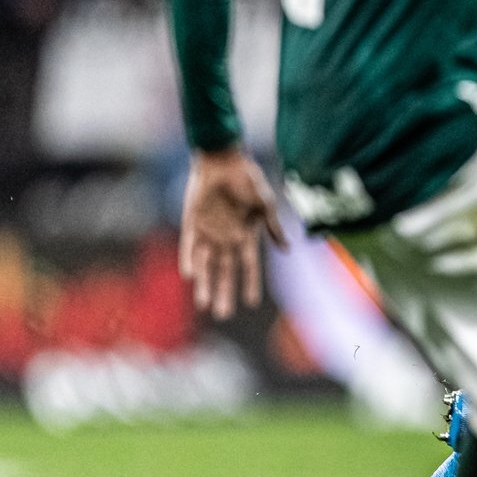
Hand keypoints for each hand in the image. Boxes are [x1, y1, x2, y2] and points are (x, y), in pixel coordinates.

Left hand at [179, 148, 285, 320]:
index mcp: (245, 236)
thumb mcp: (266, 205)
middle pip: (225, 272)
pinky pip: (188, 247)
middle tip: (222, 315)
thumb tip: (288, 250)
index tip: (251, 304)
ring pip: (205, 265)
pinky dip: (188, 260)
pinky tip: (189, 274)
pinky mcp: (191, 224)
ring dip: (204, 284)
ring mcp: (208, 233)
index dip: (250, 285)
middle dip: (223, 293)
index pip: (248, 267)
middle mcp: (226, 239)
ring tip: (203, 304)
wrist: (224, 161)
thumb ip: (273, 229)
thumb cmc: (248, 180)